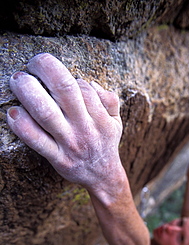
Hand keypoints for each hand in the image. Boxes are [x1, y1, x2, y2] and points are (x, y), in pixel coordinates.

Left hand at [7, 53, 122, 190]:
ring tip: (17, 80)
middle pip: (64, 90)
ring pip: (46, 112)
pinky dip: (22, 126)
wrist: (103, 176)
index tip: (52, 74)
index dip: (64, 74)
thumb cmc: (106, 142)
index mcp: (99, 117)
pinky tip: (13, 113)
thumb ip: (109, 99)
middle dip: (44, 69)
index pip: (81, 86)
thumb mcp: (116, 120)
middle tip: (30, 64)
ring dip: (28, 92)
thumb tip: (90, 82)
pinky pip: (37, 141)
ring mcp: (69, 143)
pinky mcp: (57, 159)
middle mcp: (85, 128)